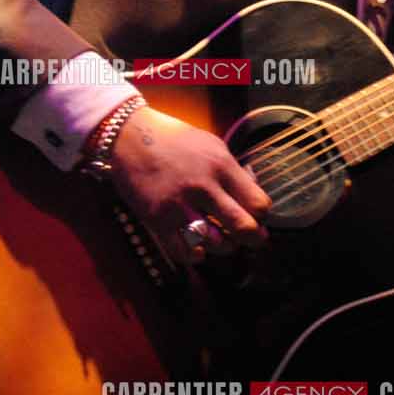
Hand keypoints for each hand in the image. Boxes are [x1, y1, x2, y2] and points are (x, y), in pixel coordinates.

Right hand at [105, 106, 270, 266]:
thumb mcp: (213, 145)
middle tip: (253, 239)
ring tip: (223, 239)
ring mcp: (180, 205)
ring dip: (224, 246)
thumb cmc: (175, 140)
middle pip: (243, 227)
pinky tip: (199, 249)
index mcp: (221, 166)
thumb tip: (254, 195)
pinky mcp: (158, 219)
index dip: (262, 215)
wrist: (131, 138)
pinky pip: (184, 251)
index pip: (258, 203)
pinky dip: (196, 255)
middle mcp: (203, 187)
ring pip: (216, 244)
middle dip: (254, 238)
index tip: (258, 216)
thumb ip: (234, 172)